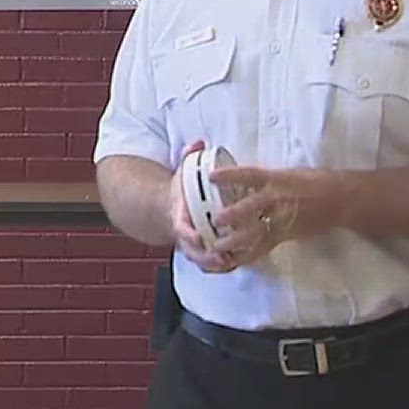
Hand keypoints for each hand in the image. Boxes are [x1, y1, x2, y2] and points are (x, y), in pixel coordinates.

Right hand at [168, 142, 239, 273]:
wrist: (171, 207)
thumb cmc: (182, 190)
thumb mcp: (183, 171)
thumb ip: (189, 156)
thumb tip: (198, 142)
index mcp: (179, 217)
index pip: (181, 229)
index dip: (189, 235)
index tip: (198, 237)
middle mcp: (186, 235)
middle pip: (192, 252)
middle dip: (206, 257)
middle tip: (221, 257)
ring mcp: (194, 245)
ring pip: (202, 261)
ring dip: (216, 265)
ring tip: (232, 264)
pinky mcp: (204, 251)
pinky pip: (212, 263)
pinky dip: (222, 266)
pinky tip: (238, 264)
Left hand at [206, 165, 344, 269]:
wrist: (338, 199)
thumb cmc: (313, 182)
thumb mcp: (287, 173)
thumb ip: (264, 180)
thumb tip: (241, 182)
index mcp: (276, 179)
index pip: (248, 175)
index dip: (229, 176)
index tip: (211, 177)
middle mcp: (276, 199)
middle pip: (250, 208)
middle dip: (231, 215)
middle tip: (214, 220)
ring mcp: (280, 219)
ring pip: (254, 232)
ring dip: (235, 240)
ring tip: (217, 247)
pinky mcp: (285, 234)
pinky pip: (264, 247)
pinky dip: (249, 254)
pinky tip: (236, 260)